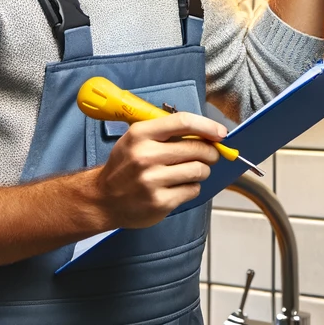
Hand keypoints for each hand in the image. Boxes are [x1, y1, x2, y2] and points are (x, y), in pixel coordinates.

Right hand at [92, 112, 224, 228]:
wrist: (102, 198)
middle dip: (210, 152)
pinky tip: (179, 186)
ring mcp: (152, 181)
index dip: (208, 126)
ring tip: (192, 171)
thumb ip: (168, 132)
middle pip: (197, 148)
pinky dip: (192, 187)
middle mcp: (145, 156)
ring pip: (199, 170)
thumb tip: (207, 132)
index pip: (183, 122)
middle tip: (210, 155)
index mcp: (141, 134)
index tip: (220, 133)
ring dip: (202, 171)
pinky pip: (193, 190)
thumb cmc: (126, 165)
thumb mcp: (137, 139)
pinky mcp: (160, 202)